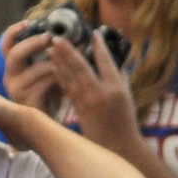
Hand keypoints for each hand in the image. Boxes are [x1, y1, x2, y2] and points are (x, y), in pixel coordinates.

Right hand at [0, 24, 60, 115]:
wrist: (50, 121)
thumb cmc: (52, 93)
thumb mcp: (49, 70)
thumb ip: (51, 55)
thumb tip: (67, 35)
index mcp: (14, 66)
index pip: (6, 45)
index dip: (14, 32)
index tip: (28, 22)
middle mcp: (10, 76)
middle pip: (14, 53)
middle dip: (33, 43)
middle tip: (50, 38)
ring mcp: (16, 89)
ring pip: (33, 69)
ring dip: (53, 62)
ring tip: (67, 61)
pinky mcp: (27, 100)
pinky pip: (43, 83)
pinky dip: (58, 78)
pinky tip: (68, 78)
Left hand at [45, 30, 139, 150]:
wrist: (117, 144)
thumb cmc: (125, 119)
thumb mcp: (127, 95)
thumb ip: (120, 77)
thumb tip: (113, 59)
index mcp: (116, 88)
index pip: (106, 62)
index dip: (99, 47)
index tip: (94, 33)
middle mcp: (100, 93)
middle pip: (81, 67)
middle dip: (69, 51)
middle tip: (58, 38)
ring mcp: (86, 100)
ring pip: (70, 76)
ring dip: (59, 60)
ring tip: (51, 47)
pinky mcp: (77, 107)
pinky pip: (66, 87)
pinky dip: (59, 75)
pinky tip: (53, 65)